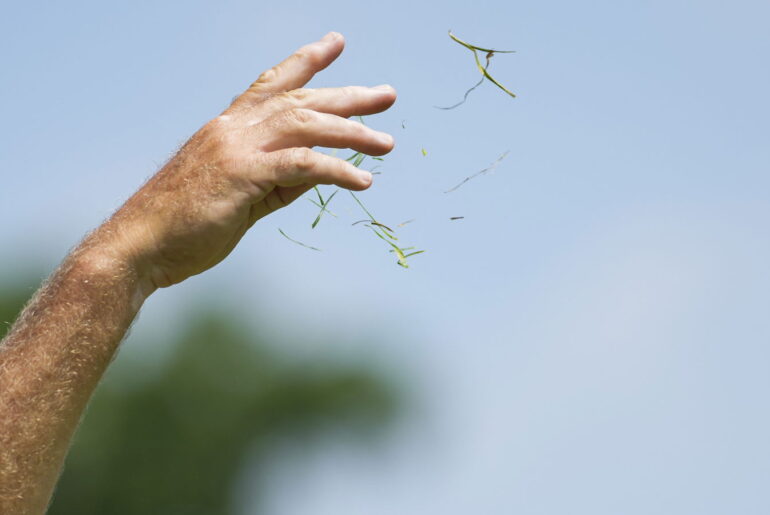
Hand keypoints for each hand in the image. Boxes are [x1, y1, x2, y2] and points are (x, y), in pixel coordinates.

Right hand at [106, 32, 396, 289]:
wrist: (138, 245)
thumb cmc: (183, 224)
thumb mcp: (238, 194)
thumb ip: (277, 179)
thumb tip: (318, 171)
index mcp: (228, 128)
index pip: (272, 84)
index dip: (306, 61)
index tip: (336, 43)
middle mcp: (232, 128)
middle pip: (300, 100)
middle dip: (347, 97)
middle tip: (388, 96)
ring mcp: (236, 148)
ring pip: (305, 126)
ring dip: (351, 133)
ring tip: (387, 144)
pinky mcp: (241, 175)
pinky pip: (300, 165)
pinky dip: (335, 169)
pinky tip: (364, 180)